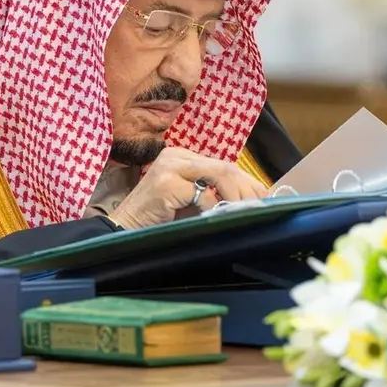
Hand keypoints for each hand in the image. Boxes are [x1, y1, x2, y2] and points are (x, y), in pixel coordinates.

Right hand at [108, 147, 267, 229]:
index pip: (224, 165)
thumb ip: (211, 194)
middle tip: (262, 207)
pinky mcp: (165, 183)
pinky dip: (214, 207)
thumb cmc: (157, 220)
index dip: (247, 182)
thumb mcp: (189, 202)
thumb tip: (250, 201)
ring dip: (237, 195)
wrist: (123, 230)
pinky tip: (218, 218)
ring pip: (219, 174)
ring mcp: (169, 167)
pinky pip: (202, 192)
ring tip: (246, 212)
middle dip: (248, 188)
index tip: (263, 199)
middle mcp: (176, 156)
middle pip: (225, 166)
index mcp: (182, 157)